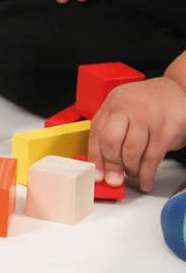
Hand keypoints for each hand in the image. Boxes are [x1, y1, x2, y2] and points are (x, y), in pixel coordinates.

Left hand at [89, 77, 185, 191]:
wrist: (179, 92)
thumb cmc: (150, 103)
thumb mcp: (125, 108)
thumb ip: (113, 128)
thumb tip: (103, 161)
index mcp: (114, 102)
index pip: (96, 131)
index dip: (94, 156)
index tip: (96, 174)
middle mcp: (128, 107)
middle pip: (110, 141)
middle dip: (111, 165)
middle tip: (114, 178)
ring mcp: (147, 119)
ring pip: (131, 152)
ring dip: (130, 169)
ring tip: (131, 174)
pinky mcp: (165, 131)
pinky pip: (151, 158)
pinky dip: (147, 174)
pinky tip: (145, 180)